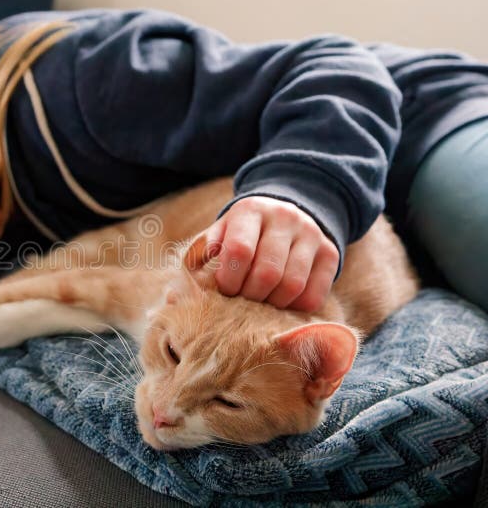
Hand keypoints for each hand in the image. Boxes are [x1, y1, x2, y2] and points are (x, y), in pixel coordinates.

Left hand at [200, 196, 338, 311]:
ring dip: (271, 304)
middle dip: (249, 296)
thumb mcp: (218, 234)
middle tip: (241, 301)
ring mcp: (312, 234)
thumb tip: (185, 286)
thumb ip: (201, 255)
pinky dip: (294, 307)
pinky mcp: (330, 253)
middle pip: (268, 272)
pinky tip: (280, 302)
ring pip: (292, 285)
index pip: (240, 250)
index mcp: (251, 209)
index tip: (224, 290)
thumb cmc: (241, 233)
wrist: (282, 215)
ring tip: (259, 303)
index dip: (229, 279)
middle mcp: (285, 217)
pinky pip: (314, 294)